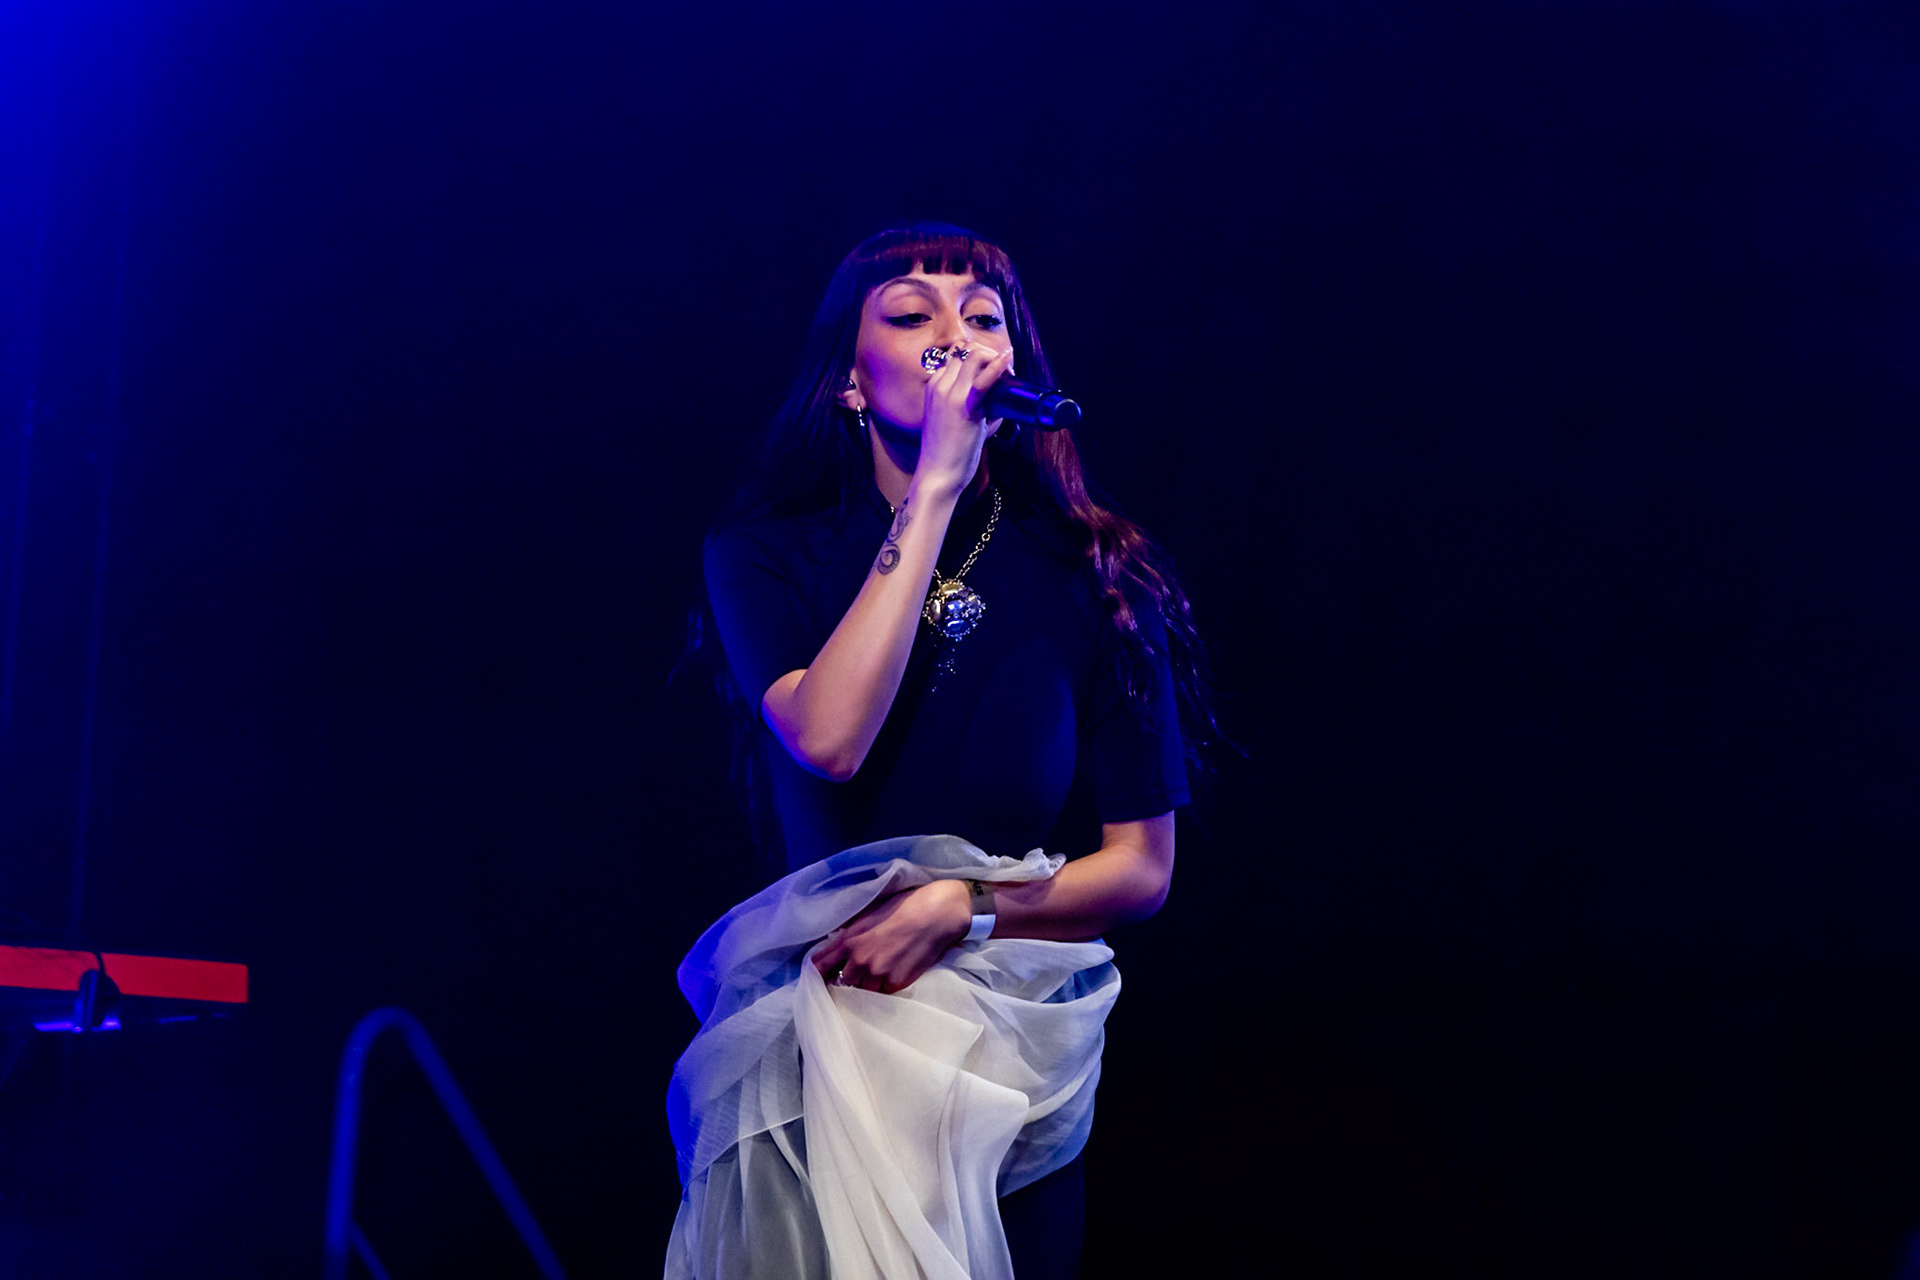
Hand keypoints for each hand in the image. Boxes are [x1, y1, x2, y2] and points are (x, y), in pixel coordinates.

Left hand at [812, 878, 972, 994]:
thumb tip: (833, 940)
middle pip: (843, 980)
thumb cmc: (903, 907)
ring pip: (863, 990)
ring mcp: (879, 974)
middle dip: (848, 975)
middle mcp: (860, 960)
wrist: (935, 915)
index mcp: (850, 940)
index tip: (818, 976)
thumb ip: (848, 930)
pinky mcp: (897, 983)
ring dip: (867, 983)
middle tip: (859, 969)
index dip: (817, 972)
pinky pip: (882, 993)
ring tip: (879, 971)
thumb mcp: (869, 912)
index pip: (821, 965)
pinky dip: (884, 987)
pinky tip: (892, 974)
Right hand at [913, 344, 1015, 496]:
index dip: (979, 356)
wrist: (937, 475)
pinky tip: (1007, 360)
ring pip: (974, 355)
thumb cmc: (946, 452)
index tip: (995, 370)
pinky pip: (982, 381)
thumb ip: (967, 405)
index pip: (956, 355)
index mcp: (934, 386)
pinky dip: (997, 366)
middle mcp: (939, 385)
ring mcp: (950, 395)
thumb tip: (994, 402)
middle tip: (1006, 372)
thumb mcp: (951, 419)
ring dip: (995, 358)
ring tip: (1009, 374)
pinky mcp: (964, 408)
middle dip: (989, 353)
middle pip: (965, 349)